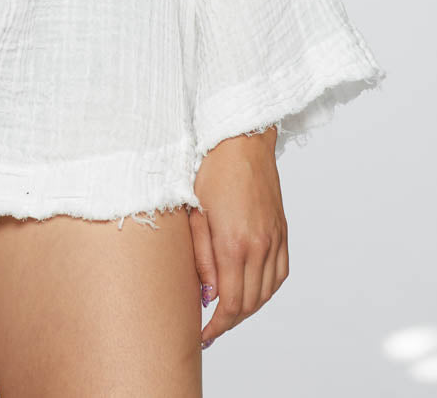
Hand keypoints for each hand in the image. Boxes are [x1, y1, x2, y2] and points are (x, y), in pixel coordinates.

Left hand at [189, 125, 288, 350]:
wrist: (240, 140)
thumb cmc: (209, 169)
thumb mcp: (194, 213)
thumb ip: (202, 258)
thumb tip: (209, 295)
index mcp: (234, 243)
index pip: (230, 303)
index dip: (217, 326)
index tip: (203, 336)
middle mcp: (260, 246)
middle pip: (250, 303)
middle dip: (230, 321)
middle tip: (211, 328)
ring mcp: (275, 239)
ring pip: (267, 292)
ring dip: (248, 308)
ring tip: (227, 313)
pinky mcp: (282, 231)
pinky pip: (280, 273)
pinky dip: (267, 289)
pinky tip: (252, 290)